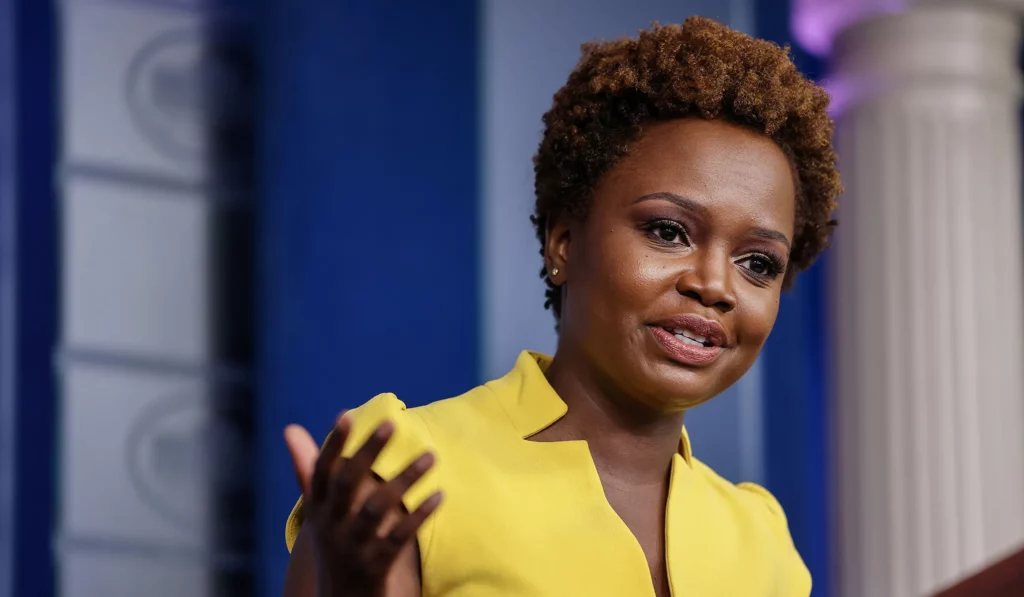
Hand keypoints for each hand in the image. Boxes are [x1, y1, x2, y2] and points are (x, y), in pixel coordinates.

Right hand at [284, 415, 441, 596]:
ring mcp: (353, 547)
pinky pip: (399, 538)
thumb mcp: (319, 510)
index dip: (332, 444)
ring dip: (405, 479)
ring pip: (377, 509)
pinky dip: (418, 516)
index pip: (321, 472)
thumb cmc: (333, 541)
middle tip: (392, 423)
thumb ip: (308, 469)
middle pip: (347, 484)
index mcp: (318, 510)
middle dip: (368, 452)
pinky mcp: (375, 566)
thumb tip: (289, 428)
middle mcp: (331, 526)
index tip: (345, 414)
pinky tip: (439, 495)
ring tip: (431, 455)